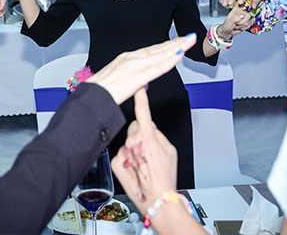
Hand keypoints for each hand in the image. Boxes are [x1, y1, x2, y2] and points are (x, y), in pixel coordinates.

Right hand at [88, 34, 196, 104]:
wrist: (91, 97)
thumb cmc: (100, 91)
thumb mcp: (116, 78)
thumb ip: (130, 78)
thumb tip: (141, 83)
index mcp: (126, 58)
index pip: (151, 50)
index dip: (165, 45)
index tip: (176, 41)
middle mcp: (132, 58)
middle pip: (159, 48)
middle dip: (175, 42)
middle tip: (188, 37)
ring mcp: (135, 66)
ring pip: (161, 54)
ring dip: (177, 47)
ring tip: (189, 41)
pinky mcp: (138, 76)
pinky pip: (159, 67)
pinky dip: (171, 60)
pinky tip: (179, 55)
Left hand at [111, 89, 176, 212]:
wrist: (157, 198)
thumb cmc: (166, 177)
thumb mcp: (170, 151)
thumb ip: (159, 134)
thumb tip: (151, 127)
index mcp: (148, 136)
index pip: (143, 110)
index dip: (141, 97)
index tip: (138, 86)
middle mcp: (133, 141)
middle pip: (135, 128)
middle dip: (141, 134)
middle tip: (150, 151)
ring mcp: (123, 151)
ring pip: (128, 142)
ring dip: (134, 148)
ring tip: (144, 164)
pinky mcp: (116, 161)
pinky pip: (122, 154)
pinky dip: (128, 159)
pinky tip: (136, 169)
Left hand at [219, 5, 252, 37]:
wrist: (228, 31)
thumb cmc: (227, 25)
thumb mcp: (229, 21)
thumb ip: (235, 18)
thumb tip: (242, 16)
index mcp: (237, 9)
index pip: (242, 4)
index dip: (244, 3)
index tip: (243, 4)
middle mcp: (242, 12)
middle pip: (248, 15)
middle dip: (242, 22)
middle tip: (236, 23)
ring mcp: (245, 17)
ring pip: (248, 22)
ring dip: (241, 26)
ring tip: (236, 25)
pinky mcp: (248, 22)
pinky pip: (249, 26)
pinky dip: (243, 28)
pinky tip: (239, 27)